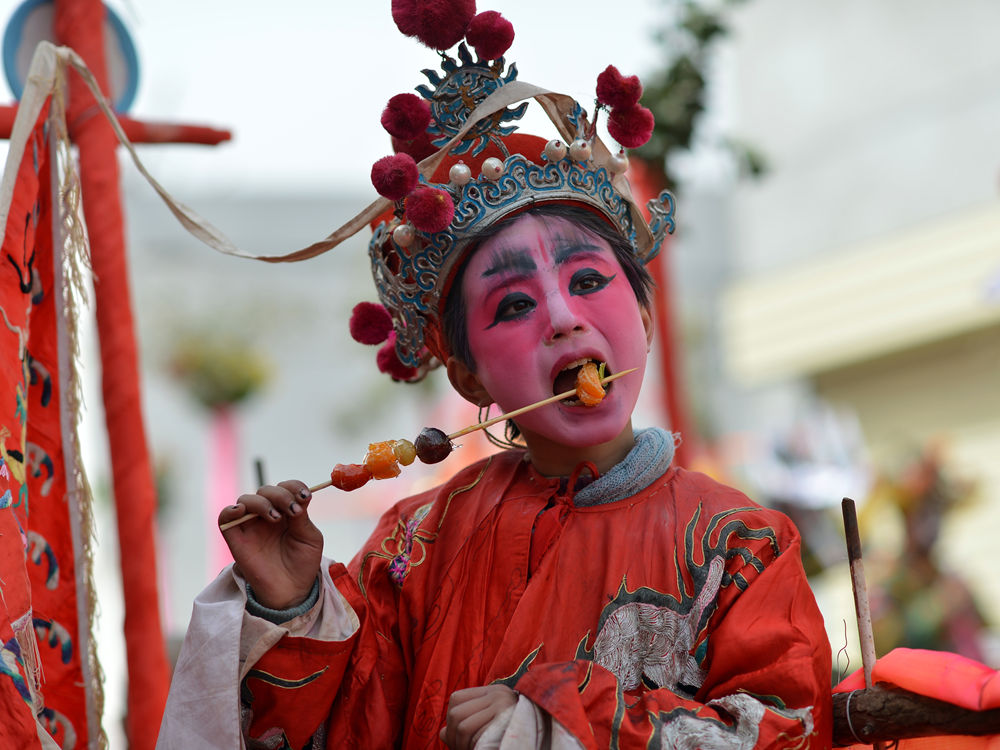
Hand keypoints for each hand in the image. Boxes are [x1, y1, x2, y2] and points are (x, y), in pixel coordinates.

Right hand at [218, 480, 322, 609]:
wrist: (292, 590)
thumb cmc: (302, 563)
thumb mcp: (310, 538)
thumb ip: (302, 518)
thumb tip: (296, 499)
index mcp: (286, 511)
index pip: (286, 487)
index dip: (294, 486)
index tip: (305, 496)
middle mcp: (267, 515)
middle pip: (266, 490)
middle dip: (280, 495)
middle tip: (292, 511)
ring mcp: (250, 526)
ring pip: (246, 500)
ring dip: (261, 502)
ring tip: (275, 518)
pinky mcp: (236, 539)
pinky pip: (224, 518)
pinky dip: (230, 510)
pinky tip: (241, 511)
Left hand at [439, 685, 517, 748]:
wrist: (539, 737)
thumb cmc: (511, 737)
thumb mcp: (487, 727)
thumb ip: (466, 726)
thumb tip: (442, 733)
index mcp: (493, 693)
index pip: (456, 699)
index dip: (450, 722)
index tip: (457, 741)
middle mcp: (497, 693)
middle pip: (455, 712)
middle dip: (453, 737)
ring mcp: (501, 702)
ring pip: (461, 723)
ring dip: (460, 744)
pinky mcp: (503, 714)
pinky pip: (471, 730)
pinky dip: (470, 744)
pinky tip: (479, 748)